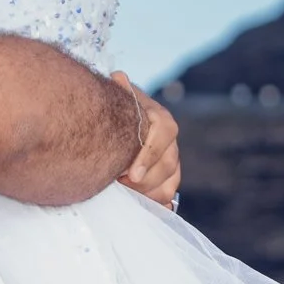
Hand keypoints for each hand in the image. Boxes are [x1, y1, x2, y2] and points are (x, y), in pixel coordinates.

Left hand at [114, 79, 180, 206]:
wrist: (115, 125)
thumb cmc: (113, 113)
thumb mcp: (115, 101)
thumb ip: (119, 93)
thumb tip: (119, 77)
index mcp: (160, 119)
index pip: (164, 134)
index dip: (149, 156)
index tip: (131, 175)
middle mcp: (169, 139)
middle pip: (168, 164)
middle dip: (145, 181)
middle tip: (121, 186)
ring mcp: (170, 157)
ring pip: (171, 181)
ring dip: (150, 193)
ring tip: (127, 195)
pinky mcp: (167, 174)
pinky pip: (169, 191)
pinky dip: (158, 201)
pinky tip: (144, 207)